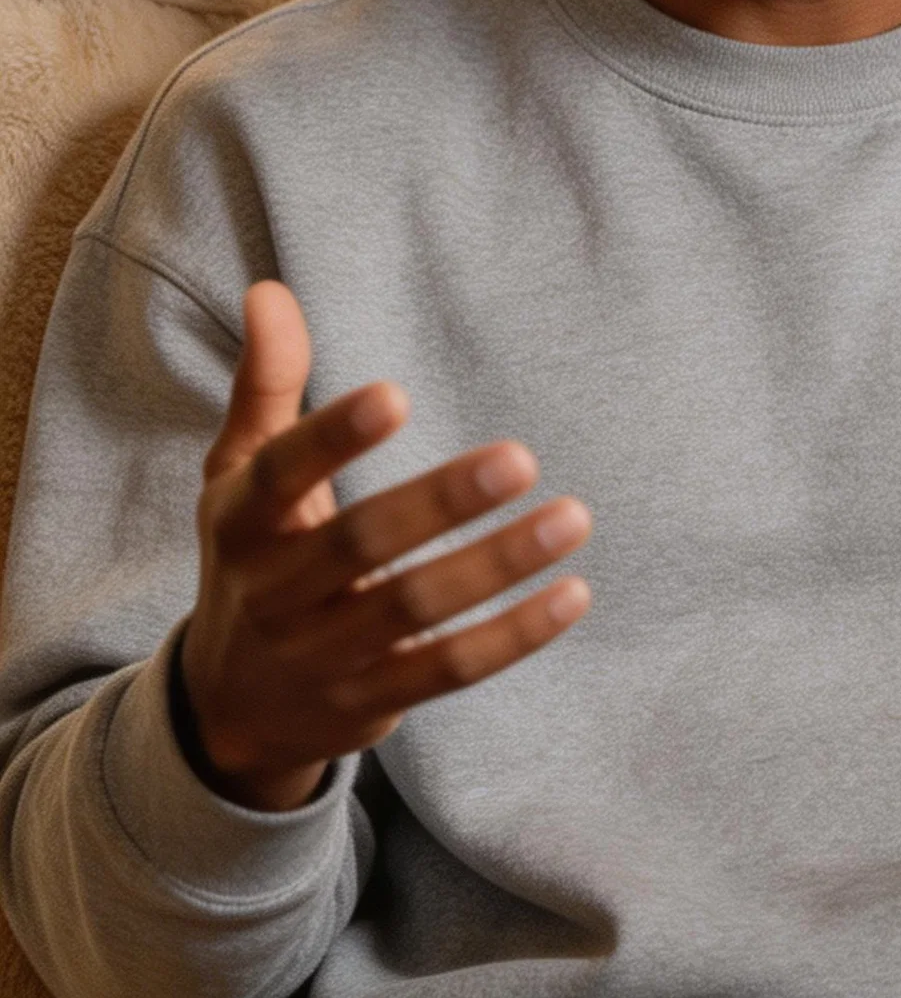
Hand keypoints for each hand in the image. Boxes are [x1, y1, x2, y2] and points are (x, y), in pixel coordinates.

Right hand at [179, 281, 590, 812]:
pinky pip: (449, 670)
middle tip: (523, 456)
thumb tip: (270, 290)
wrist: (231, 707)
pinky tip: (573, 594)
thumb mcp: (237, 475)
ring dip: (497, 566)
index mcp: (242, 523)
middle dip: (442, 503)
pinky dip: (514, 637)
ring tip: (572, 516)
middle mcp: (274, 594)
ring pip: (415, 609)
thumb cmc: (251, 560)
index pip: (282, 474)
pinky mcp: (372, 702)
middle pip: (362, 544)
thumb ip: (266, 384)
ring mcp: (323, 656)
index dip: (333, 437)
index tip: (396, 394)